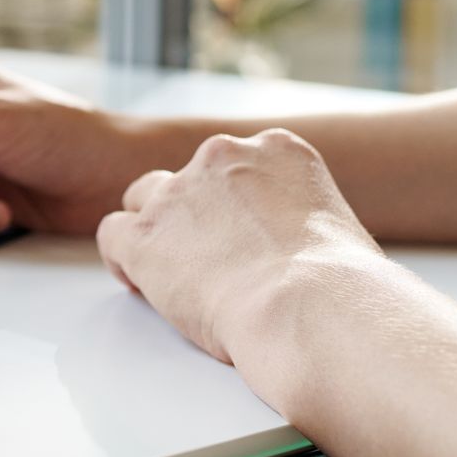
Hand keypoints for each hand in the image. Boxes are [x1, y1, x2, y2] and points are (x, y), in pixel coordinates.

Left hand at [95, 130, 383, 364]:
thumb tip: (302, 251)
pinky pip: (113, 233)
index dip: (234, 199)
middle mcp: (223, 158)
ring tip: (168, 267)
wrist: (312, 306)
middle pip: (189, 175)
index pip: (239, 162)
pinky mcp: (144, 236)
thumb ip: (305, 220)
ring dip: (154, 229)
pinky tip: (137, 282)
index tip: (240, 230)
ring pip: (143, 197)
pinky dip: (122, 258)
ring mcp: (177, 193)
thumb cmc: (343, 287)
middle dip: (192, 210)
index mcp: (279, 150)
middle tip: (206, 253)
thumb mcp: (340, 226)